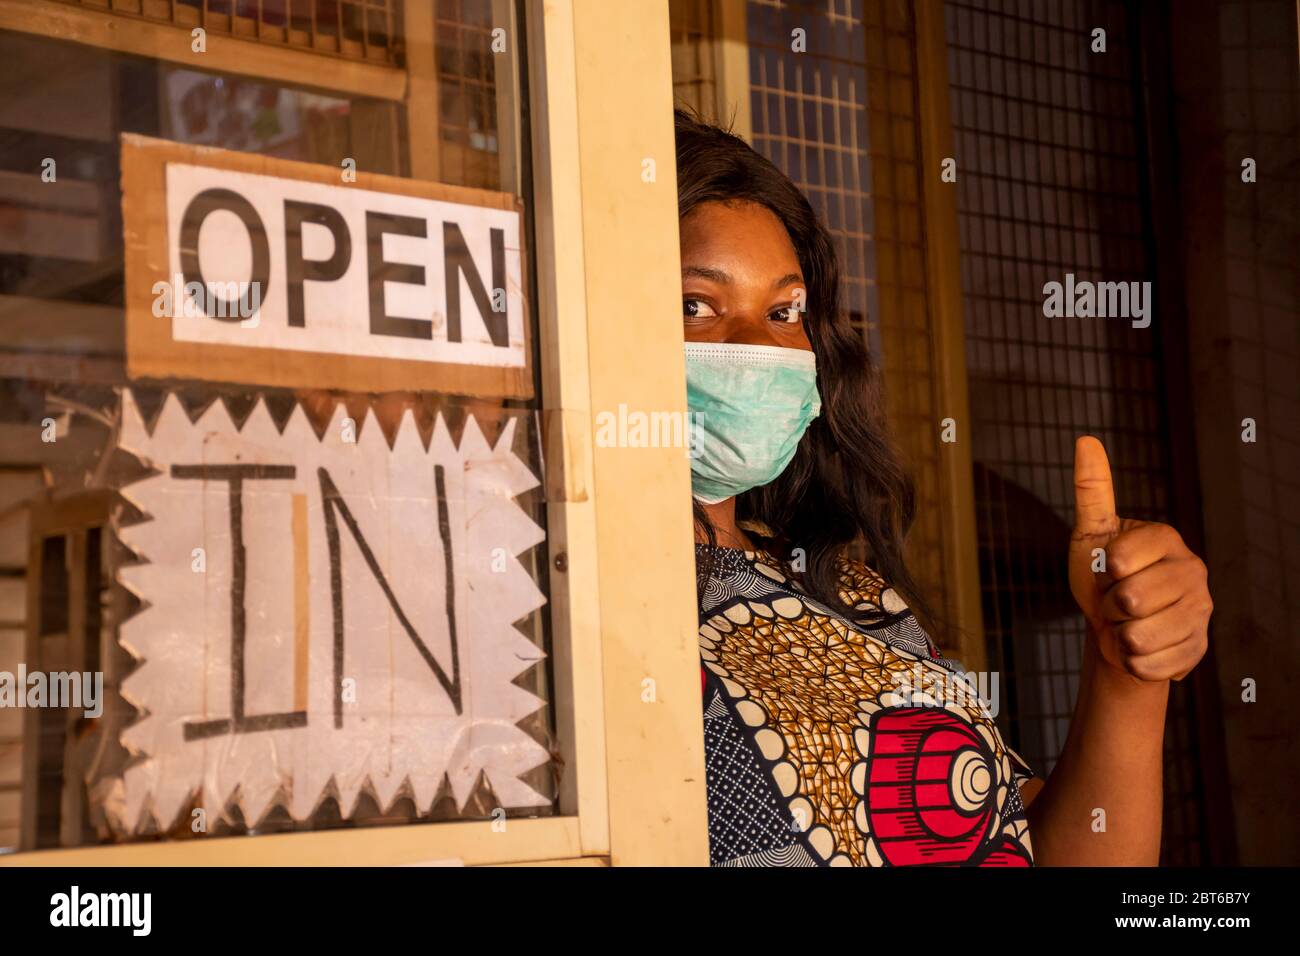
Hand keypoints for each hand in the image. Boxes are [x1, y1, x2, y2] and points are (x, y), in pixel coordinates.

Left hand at [1067, 436, 1211, 681]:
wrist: (1114, 629)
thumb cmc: (1102, 578)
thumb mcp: (1091, 535)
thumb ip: (1092, 491)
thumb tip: (1086, 441)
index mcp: (1166, 539)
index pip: (1121, 559)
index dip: (1104, 571)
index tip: (1109, 569)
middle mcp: (1193, 571)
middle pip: (1130, 600)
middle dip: (1109, 606)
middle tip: (1116, 601)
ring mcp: (1201, 611)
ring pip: (1140, 636)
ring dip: (1120, 636)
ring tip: (1127, 624)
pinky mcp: (1198, 648)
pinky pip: (1150, 663)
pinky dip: (1133, 661)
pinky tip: (1139, 647)